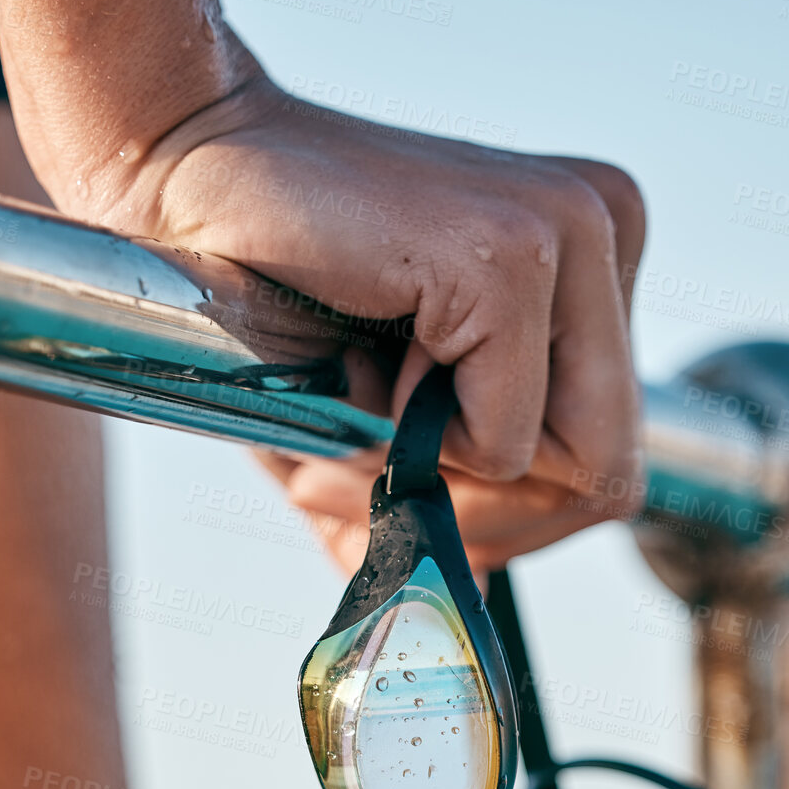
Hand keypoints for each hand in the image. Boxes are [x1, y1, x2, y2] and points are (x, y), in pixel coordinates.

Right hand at [89, 70, 645, 570]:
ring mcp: (575, 231)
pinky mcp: (513, 252)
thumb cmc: (275, 297)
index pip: (615, 460)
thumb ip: (439, 508)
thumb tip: (461, 611)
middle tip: (367, 461)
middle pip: (613, 479)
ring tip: (358, 399)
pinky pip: (505, 444)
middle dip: (486, 519)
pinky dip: (415, 445)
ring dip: (442, 484)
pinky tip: (356, 361)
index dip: (512, 514)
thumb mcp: (380, 420)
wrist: (174, 177)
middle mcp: (610, 229)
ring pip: (575, 472)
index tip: (404, 470)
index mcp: (597, 267)